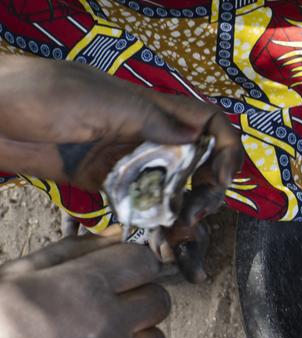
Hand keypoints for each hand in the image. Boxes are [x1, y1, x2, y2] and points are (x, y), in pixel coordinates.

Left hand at [0, 57, 241, 280]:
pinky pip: (138, 206)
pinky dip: (152, 226)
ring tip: (182, 244)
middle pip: (197, 165)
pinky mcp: (103, 183)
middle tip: (194, 218)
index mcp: (153, 109)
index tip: (221, 179)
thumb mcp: (101, 101)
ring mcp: (125, 161)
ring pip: (171, 190)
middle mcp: (147, 136)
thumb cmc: (41, 92)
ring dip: (183, 217)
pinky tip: (159, 246)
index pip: (209, 125)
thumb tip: (195, 138)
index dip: (225, 150)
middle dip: (206, 194)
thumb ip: (149, 120)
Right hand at [0, 237, 166, 337]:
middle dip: (139, 299)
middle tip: (112, 305)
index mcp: (84, 286)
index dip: (133, 264)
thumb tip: (114, 237)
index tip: (123, 271)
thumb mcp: (18, 275)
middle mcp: (107, 322)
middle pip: (158, 300)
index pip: (143, 261)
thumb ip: (72, 251)